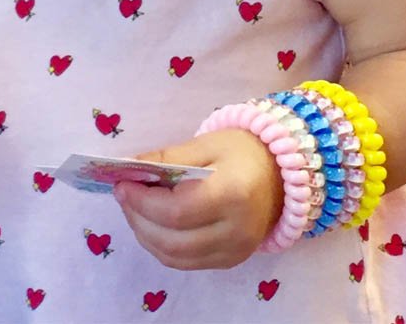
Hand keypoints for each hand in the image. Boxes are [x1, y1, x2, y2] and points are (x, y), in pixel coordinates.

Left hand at [112, 129, 282, 269]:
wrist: (283, 173)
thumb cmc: (243, 151)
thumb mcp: (206, 144)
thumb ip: (168, 158)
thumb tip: (130, 167)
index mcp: (232, 195)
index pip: (176, 212)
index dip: (142, 202)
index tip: (122, 184)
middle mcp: (236, 231)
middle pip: (172, 241)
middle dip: (138, 218)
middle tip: (123, 195)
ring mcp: (235, 251)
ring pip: (175, 257)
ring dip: (146, 235)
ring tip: (134, 209)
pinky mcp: (231, 260)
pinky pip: (187, 262)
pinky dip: (163, 246)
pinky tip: (153, 224)